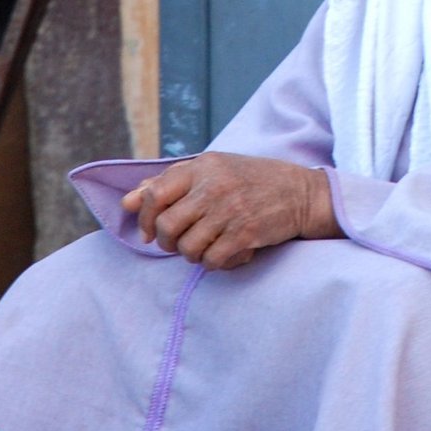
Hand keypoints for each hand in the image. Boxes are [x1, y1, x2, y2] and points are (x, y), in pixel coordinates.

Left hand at [120, 152, 340, 269]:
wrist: (303, 193)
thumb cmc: (254, 180)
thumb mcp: (214, 170)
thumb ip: (170, 182)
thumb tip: (127, 201)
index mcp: (203, 167)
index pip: (154, 194)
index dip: (144, 219)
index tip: (149, 232)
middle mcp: (215, 186)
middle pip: (166, 227)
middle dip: (167, 243)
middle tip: (179, 244)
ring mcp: (231, 211)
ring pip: (187, 248)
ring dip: (191, 255)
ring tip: (205, 249)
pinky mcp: (246, 233)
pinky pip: (212, 259)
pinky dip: (214, 263)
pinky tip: (226, 253)